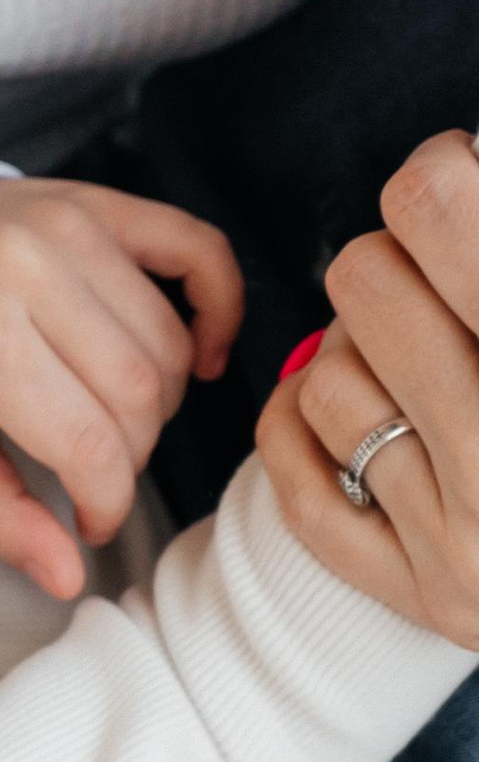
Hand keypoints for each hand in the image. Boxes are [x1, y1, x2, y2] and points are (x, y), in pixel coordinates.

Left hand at [0, 177, 242, 600]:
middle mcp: (30, 269)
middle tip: (90, 466)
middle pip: (141, 395)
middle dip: (129, 453)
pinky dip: (217, 310)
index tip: (91, 522)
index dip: (106, 500)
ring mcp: (72, 225)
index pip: (90, 443)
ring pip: (169, 341)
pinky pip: (201, 253)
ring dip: (160, 397)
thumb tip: (66, 577)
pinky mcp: (102, 204)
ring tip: (111, 414)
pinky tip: (198, 356)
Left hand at [256, 130, 478, 645]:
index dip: (441, 178)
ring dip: (361, 354)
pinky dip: (311, 430)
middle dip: (400, 263)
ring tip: (420, 356)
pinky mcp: (425, 599)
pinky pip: (301, 485)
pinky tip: (363, 403)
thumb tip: (449, 163)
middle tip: (441, 277)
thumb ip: (478, 245)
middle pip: (367, 282)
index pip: (436, 208)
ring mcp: (467, 543)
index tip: (453, 182)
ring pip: (331, 381)